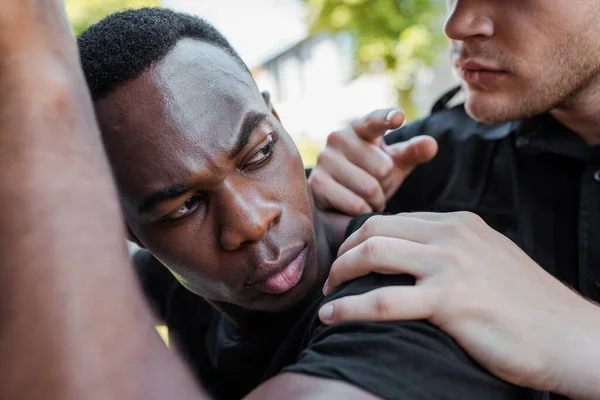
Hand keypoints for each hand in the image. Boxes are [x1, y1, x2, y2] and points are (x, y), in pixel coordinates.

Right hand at [308, 109, 436, 215]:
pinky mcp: (318, 182)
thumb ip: (414, 152)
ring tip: (367, 198)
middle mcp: (339, 137)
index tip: (399, 118)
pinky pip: (355, 203)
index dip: (387, 118)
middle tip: (376, 186)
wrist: (341, 200)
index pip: (375, 120)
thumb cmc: (371, 175)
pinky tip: (355, 207)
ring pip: (369, 188)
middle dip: (385, 184)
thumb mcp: (396, 163)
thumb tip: (431, 144)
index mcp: (360, 127)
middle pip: (383, 167)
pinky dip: (362, 211)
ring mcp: (325, 159)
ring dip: (375, 201)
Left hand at [318, 212, 599, 395]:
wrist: (569, 336)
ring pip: (373, 254)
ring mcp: (451, 265)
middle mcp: (452, 236)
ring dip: (340, 275)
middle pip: (375, 230)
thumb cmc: (526, 306)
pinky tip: (331, 317)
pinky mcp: (451, 300)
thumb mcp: (487, 260)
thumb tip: (412, 258)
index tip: (348, 261)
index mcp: (458, 223)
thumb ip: (450, 252)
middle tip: (333, 278)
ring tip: (328, 295)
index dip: (361, 240)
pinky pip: (383, 301)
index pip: (393, 221)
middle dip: (344, 253)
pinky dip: (349, 308)